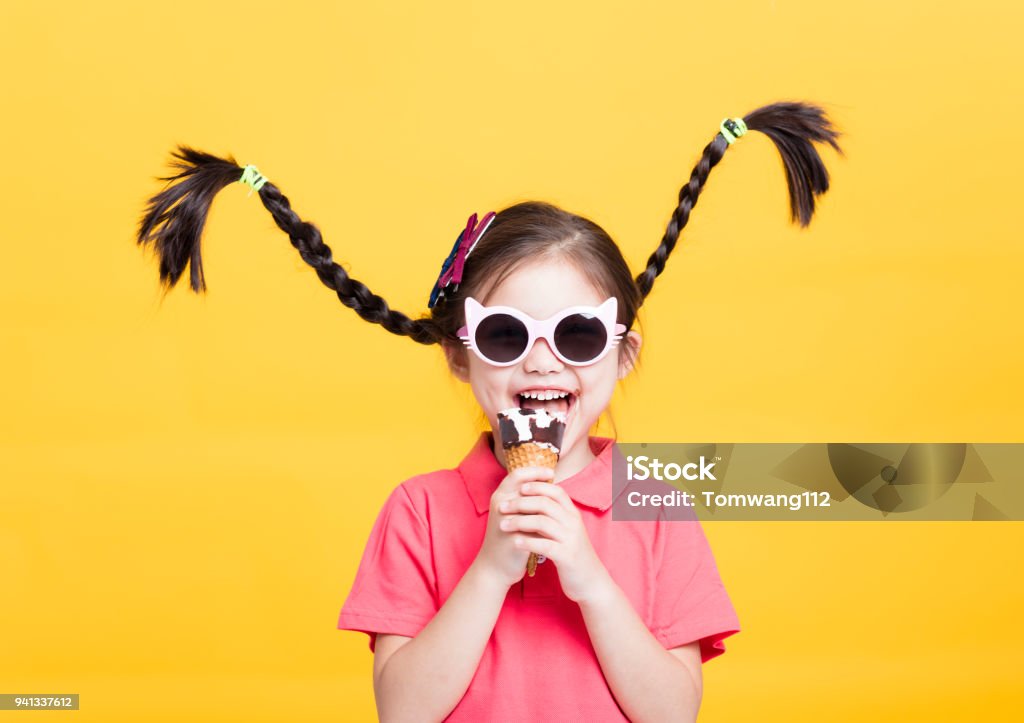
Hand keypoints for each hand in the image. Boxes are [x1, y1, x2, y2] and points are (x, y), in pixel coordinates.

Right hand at [473, 466, 553, 587]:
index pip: (517, 474)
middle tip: (559, 486)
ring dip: (547, 502)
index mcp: (499, 497)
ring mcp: (505, 522)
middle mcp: (500, 506)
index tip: (551, 472)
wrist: (494, 566)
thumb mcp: (511, 513)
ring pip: (530, 505)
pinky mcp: (513, 539)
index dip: (535, 471)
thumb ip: (523, 499)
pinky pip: (534, 527)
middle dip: (544, 485)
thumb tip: (545, 483)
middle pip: (525, 485)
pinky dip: (546, 523)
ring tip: (560, 503)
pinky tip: (557, 522)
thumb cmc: (506, 537)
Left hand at [498, 481, 613, 604]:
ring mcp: (571, 539)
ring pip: (542, 522)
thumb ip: (555, 515)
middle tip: (502, 507)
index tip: (518, 487)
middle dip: (520, 503)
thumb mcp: (567, 530)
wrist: (591, 580)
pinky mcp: (567, 557)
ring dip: (519, 522)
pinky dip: (528, 542)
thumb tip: (534, 499)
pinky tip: (515, 542)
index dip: (537, 486)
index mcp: (572, 514)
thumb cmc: (572, 552)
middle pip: (545, 504)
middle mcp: (573, 523)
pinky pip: (545, 545)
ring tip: (503, 525)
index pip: (555, 491)